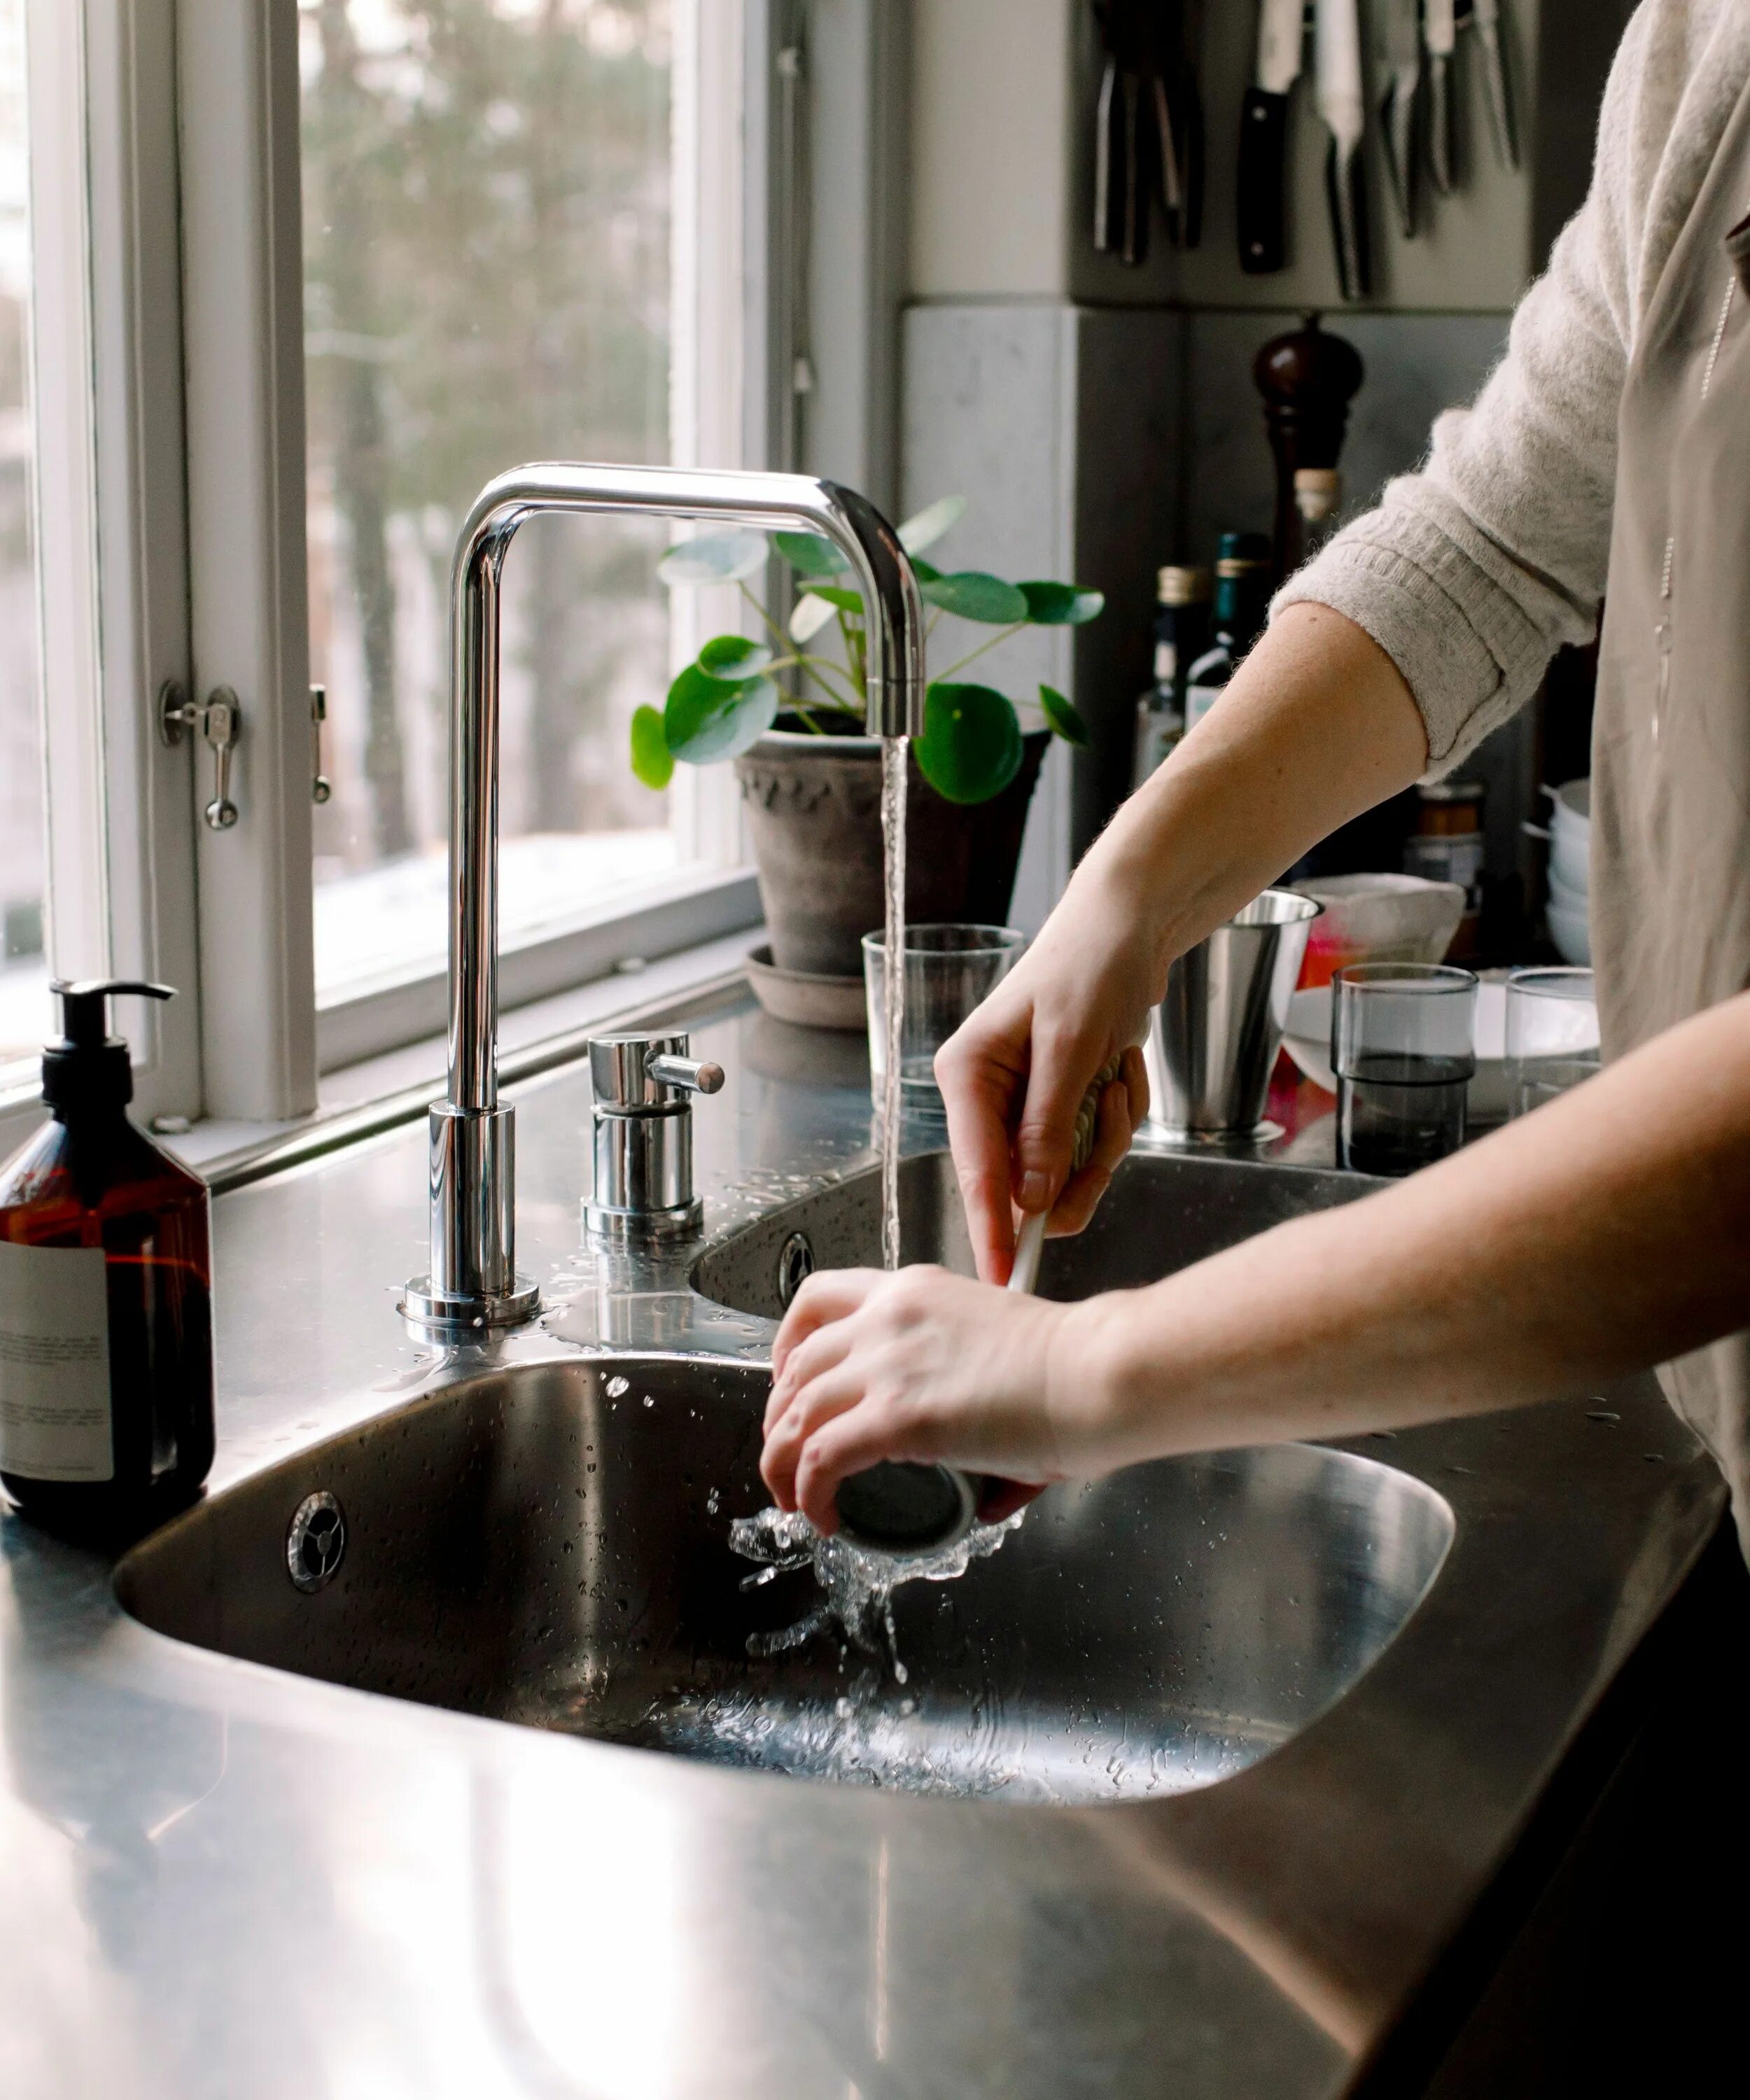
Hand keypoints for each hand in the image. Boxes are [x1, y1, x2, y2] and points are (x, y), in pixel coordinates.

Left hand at [761, 1264, 1109, 1533]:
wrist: (1097, 1372)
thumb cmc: (1073, 1365)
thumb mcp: (1000, 1351)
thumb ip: (973, 1399)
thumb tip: (988, 1496)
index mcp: (912, 1291)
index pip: (818, 1299)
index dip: (786, 1346)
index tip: (788, 1383)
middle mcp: (888, 1318)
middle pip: (797, 1364)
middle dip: (779, 1416)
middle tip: (789, 1454)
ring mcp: (888, 1365)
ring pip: (796, 1414)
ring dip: (783, 1461)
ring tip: (794, 1496)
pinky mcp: (897, 1415)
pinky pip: (820, 1458)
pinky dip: (809, 1491)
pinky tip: (821, 1514)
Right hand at [933, 865, 1156, 1282]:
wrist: (1131, 927)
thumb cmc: (1090, 967)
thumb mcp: (1070, 1045)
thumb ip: (1047, 1126)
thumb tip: (1029, 1198)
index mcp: (967, 1076)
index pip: (976, 1170)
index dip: (991, 1227)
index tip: (1001, 1279)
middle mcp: (987, 1097)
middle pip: (1028, 1182)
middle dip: (1082, 1160)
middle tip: (1112, 1111)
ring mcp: (1025, 1106)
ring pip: (1067, 1171)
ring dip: (1107, 1133)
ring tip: (1118, 1072)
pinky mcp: (1061, 1108)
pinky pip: (1092, 1148)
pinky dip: (1119, 1116)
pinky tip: (1122, 1067)